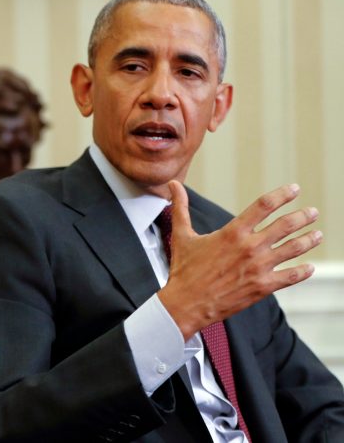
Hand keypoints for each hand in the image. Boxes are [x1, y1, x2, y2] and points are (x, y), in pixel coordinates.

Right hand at [157, 180, 321, 339]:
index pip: (263, 206)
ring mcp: (258, 268)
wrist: (186, 303)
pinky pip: (290, 277)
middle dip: (302, 216)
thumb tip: (172, 185)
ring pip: (292, 249)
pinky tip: (309, 267)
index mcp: (232, 232)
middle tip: (312, 212)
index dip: (282, 195)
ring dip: (308, 240)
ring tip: (317, 234)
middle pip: (285, 225)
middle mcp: (249, 247)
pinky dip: (302, 271)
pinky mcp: (262, 287)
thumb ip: (181, 208)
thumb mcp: (182, 235)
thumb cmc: (183, 270)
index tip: (293, 189)